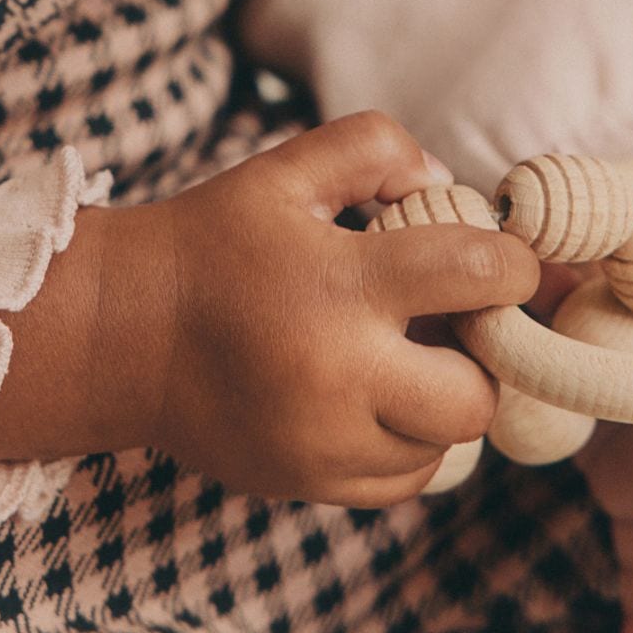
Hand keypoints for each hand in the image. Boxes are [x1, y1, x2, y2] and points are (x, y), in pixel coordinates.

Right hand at [150, 110, 540, 504]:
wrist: (120, 333)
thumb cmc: (210, 243)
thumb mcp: (284, 170)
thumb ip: (374, 149)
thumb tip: (446, 183)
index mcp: (341, 287)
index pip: (477, 276)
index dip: (513, 265)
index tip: (505, 259)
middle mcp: (341, 378)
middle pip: (476, 394)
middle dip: (481, 355)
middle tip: (453, 321)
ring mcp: (324, 444)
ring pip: (445, 446)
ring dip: (445, 400)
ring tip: (407, 356)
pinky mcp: (308, 483)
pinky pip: (402, 479)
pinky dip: (410, 442)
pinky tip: (378, 396)